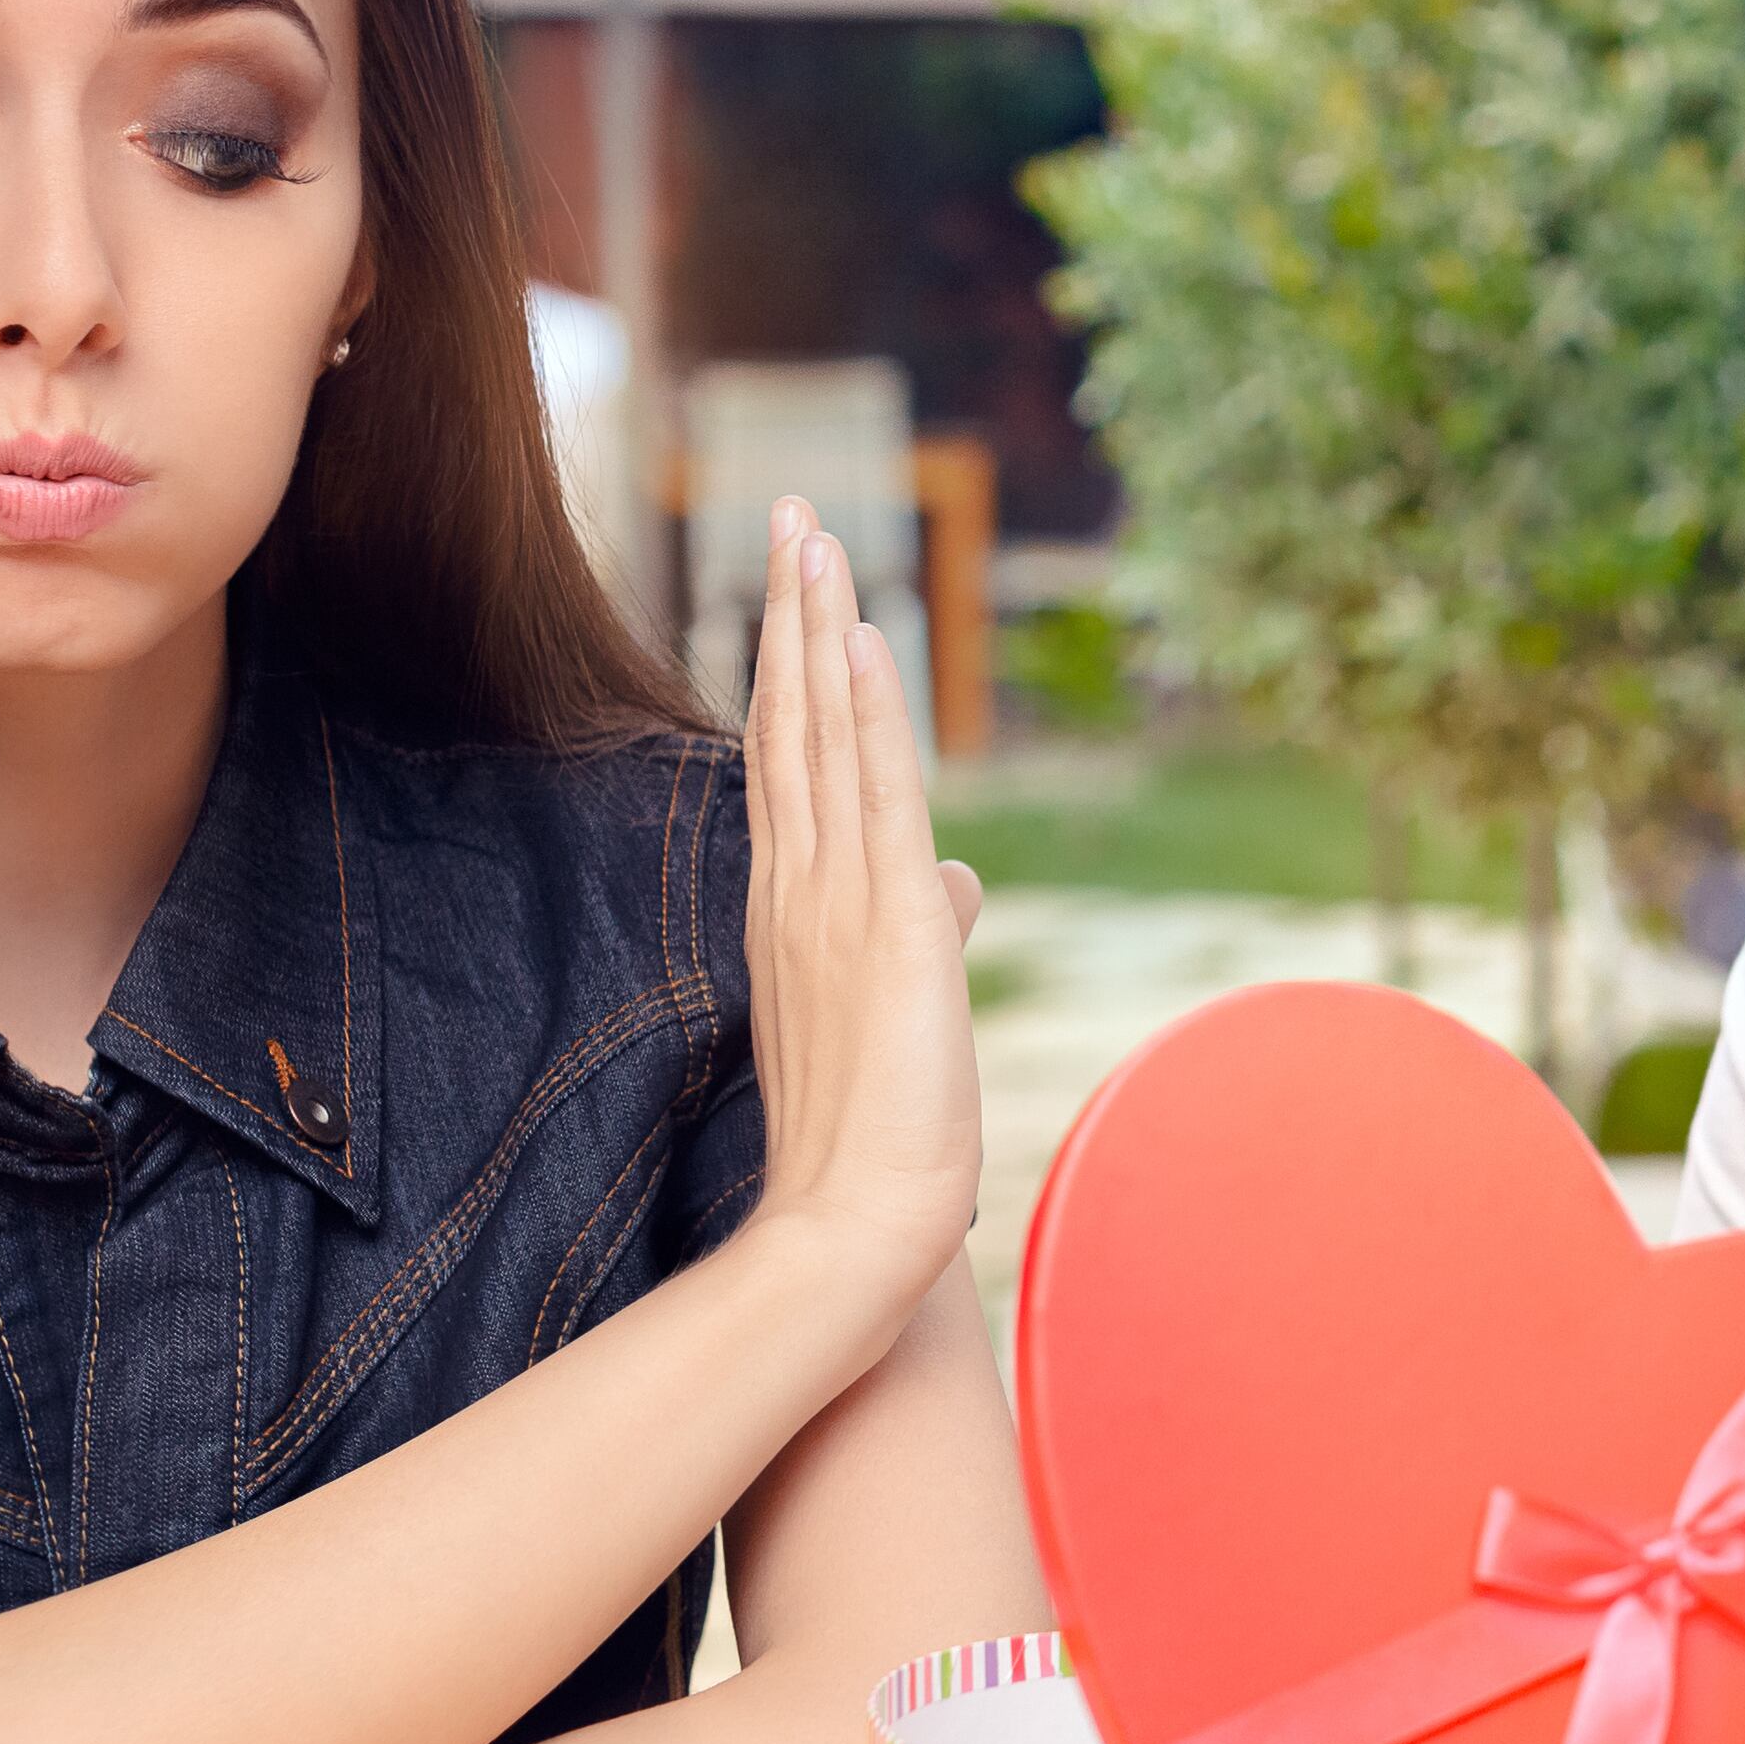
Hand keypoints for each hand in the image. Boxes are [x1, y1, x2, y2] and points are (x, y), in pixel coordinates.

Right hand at [737, 500, 985, 1339]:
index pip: (786, 763)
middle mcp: (797, 889)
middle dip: (787, 614)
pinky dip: (858, 705)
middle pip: (785, 722)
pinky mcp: (887, 918)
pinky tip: (854, 632)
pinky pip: (869, 786)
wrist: (857, 1231)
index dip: (783, 669)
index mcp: (796, 909)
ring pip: (816, 734)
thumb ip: (927, 929)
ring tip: (808, 531)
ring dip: (814, 627)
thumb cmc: (878, 1141)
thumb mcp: (912, 1008)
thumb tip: (961, 880)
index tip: (787, 586)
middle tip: (787, 513)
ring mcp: (832, 899)